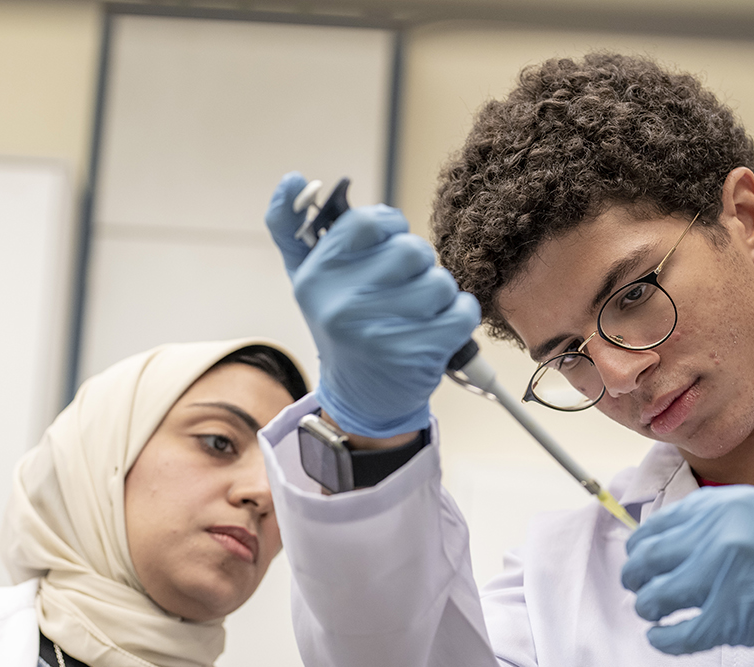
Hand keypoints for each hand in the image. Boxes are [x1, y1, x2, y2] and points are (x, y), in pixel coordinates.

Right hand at [264, 171, 480, 437]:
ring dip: (439, 295)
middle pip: (411, 251)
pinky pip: (462, 311)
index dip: (390, 229)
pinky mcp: (415, 355)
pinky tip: (437, 331)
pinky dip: (459, 317)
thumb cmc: (343, 327)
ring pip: (439, 281)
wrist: (360, 399)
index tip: (386, 247)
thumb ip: (294, 228)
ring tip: (417, 315)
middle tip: (402, 291)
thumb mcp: (310, 280)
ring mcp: (378, 332)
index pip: (369, 223)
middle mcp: (340, 304)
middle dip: (418, 267)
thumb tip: (291, 179)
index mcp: (316, 278)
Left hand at [620, 485, 753, 666]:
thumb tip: (675, 541)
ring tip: (654, 612)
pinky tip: (663, 638)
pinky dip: (662, 639)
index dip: (643, 545)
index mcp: (728, 505)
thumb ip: (723, 521)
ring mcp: (724, 576)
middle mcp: (720, 535)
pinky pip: (677, 633)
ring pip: (655, 595)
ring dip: (648, 606)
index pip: (660, 524)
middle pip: (648, 559)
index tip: (641, 557)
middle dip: (637, 576)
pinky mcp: (733, 620)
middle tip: (639, 587)